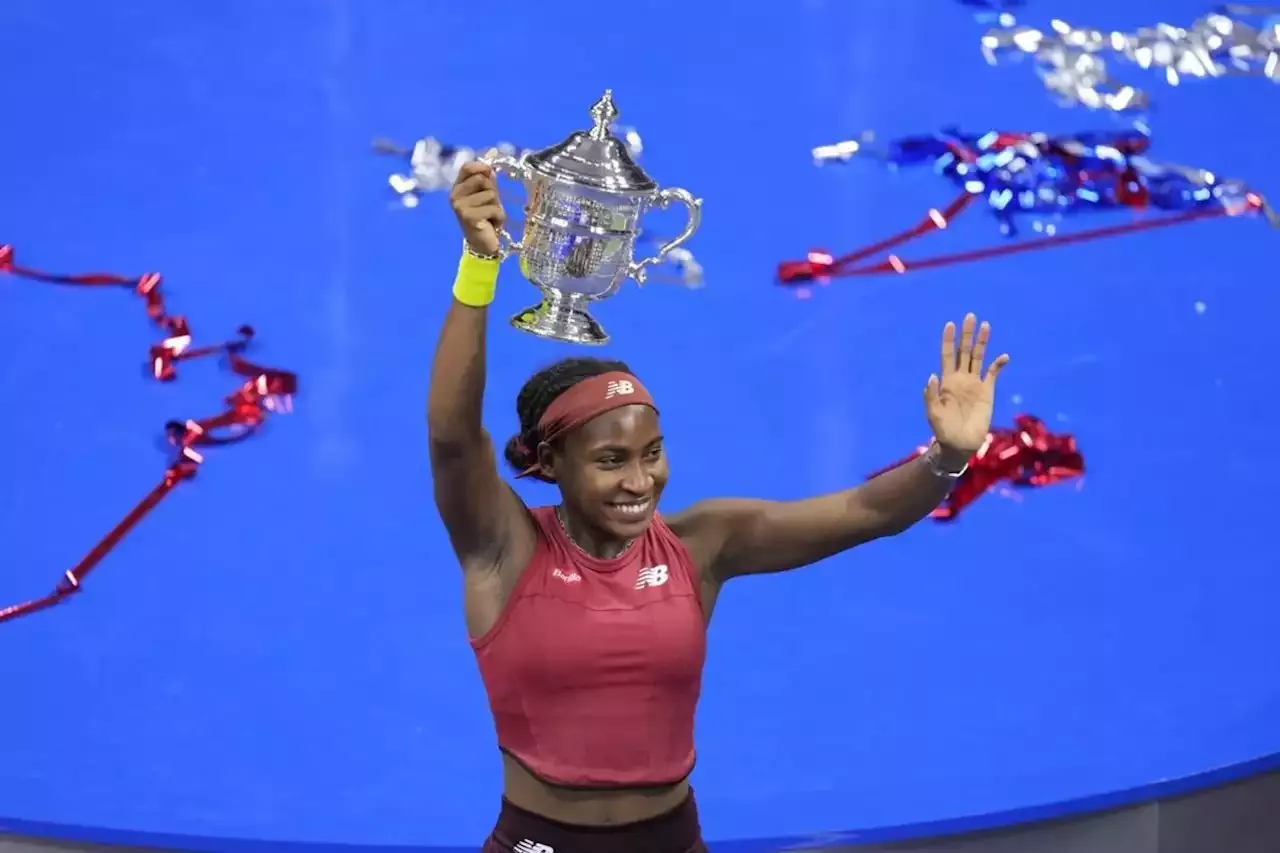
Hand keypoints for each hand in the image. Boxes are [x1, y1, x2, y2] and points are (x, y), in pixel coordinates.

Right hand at [449, 162, 505, 256]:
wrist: (482, 244)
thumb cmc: (485, 218)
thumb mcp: (486, 196)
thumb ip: (487, 180)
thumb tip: (491, 159)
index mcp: (457, 188)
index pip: (467, 167)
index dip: (481, 166)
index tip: (490, 172)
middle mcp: (454, 196)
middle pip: (482, 179)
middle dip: (493, 192)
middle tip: (490, 205)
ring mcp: (460, 207)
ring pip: (490, 194)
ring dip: (497, 207)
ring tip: (491, 217)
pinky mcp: (468, 217)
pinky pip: (493, 208)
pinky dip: (499, 217)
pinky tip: (493, 225)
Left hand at [924, 313, 1010, 455]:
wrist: (959, 444)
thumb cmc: (943, 429)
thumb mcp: (932, 412)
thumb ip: (931, 394)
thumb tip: (932, 375)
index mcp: (946, 381)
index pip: (947, 355)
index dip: (948, 340)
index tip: (950, 324)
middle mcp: (961, 378)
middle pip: (964, 351)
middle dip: (967, 334)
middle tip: (970, 316)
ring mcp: (975, 384)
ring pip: (979, 357)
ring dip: (982, 342)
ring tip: (985, 325)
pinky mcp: (987, 392)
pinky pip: (993, 374)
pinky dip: (999, 364)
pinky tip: (1003, 356)